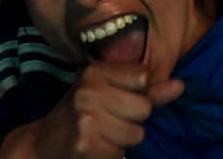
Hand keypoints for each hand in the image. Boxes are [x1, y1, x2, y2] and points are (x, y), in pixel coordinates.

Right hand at [12, 62, 182, 158]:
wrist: (42, 145)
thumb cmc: (80, 113)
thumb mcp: (108, 92)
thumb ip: (147, 90)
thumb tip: (181, 86)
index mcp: (95, 72)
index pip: (143, 78)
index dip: (136, 93)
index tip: (117, 97)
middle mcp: (89, 91)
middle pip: (143, 108)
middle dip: (132, 119)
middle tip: (108, 120)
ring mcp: (87, 119)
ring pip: (137, 133)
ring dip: (123, 140)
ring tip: (101, 135)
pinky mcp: (87, 146)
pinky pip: (121, 152)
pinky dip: (112, 154)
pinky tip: (95, 148)